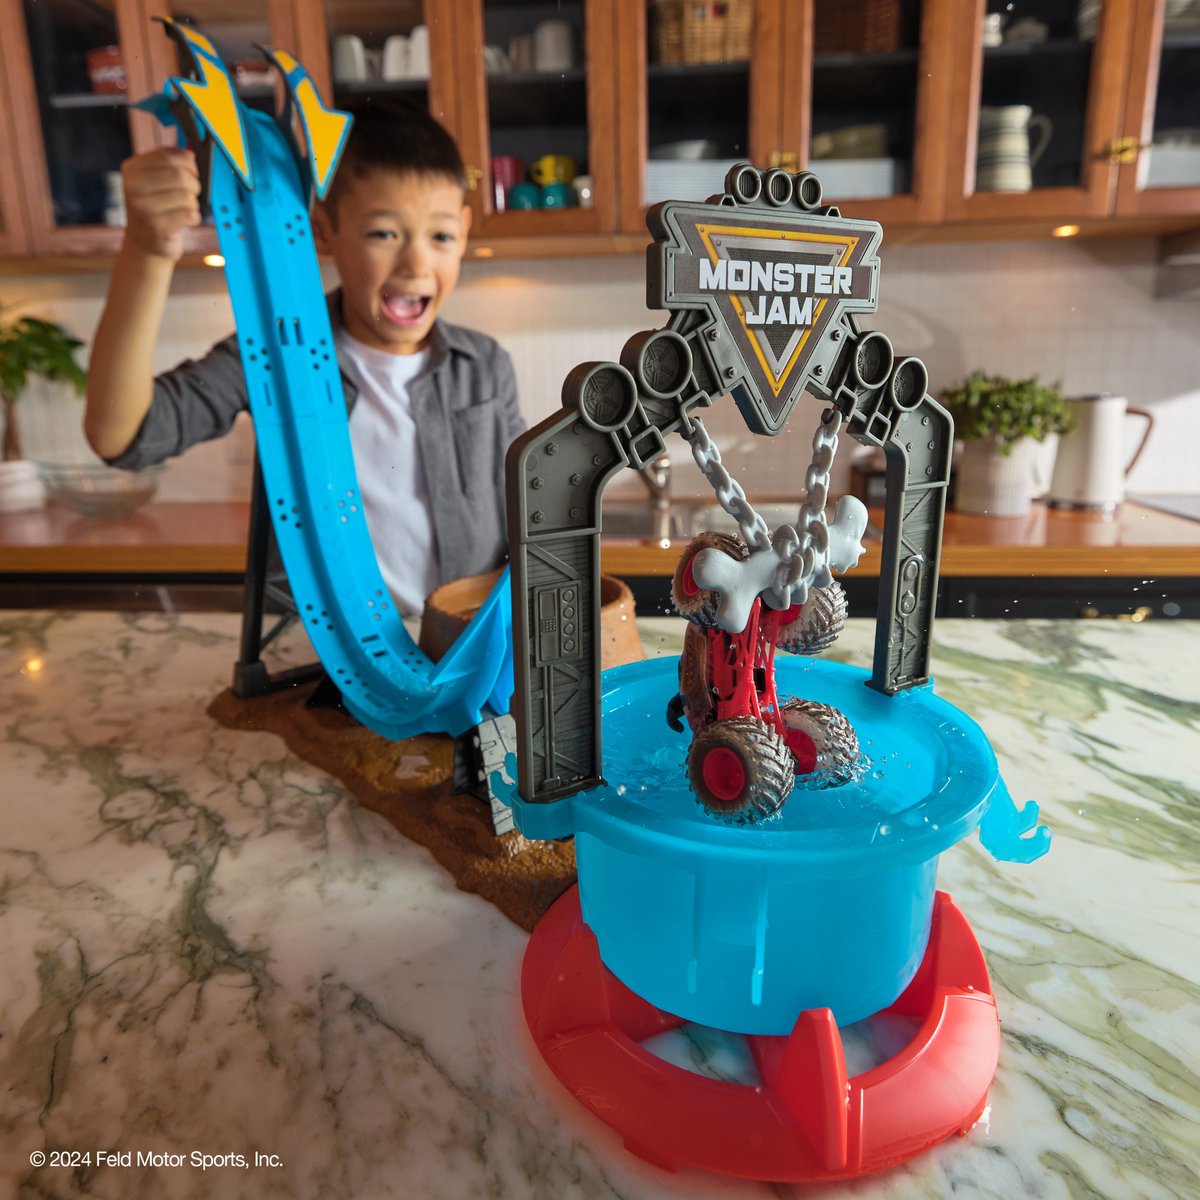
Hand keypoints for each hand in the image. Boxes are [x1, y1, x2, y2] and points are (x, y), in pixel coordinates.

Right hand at [120, 147, 201, 261]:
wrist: (144, 244)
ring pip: (187, 195)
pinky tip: (183, 221)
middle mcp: (133, 186)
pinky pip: (190, 214)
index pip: (168, 155)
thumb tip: (190, 152)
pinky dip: (194, 218)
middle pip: (180, 175)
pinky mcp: (157, 227)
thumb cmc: (155, 209)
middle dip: (194, 185)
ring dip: (193, 204)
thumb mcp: (155, 182)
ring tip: (183, 210)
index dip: (188, 163)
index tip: (191, 172)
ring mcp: (143, 207)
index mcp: (132, 169)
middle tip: (191, 194)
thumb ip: (170, 164)